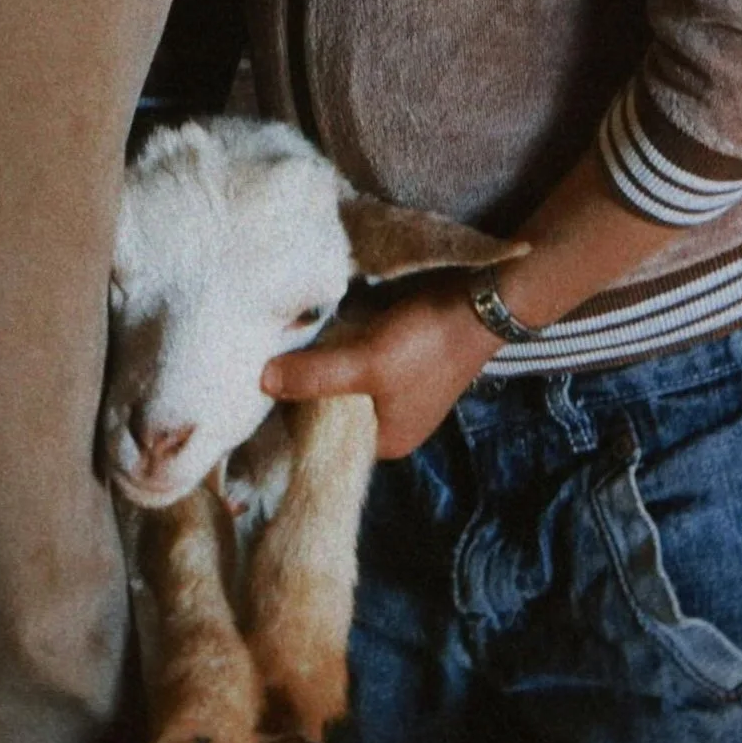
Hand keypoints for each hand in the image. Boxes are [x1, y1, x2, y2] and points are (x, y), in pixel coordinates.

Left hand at [262, 281, 499, 459]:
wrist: (481, 301)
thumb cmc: (426, 342)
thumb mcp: (365, 363)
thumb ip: (314, 375)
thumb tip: (260, 382)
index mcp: (386, 441)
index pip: (323, 436)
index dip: (292, 411)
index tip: (262, 381)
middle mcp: (390, 421)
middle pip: (331, 407)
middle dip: (306, 383)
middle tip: (269, 354)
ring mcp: (397, 390)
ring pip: (343, 381)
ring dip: (322, 361)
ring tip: (286, 338)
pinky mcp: (401, 360)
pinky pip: (357, 361)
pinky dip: (340, 347)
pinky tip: (319, 326)